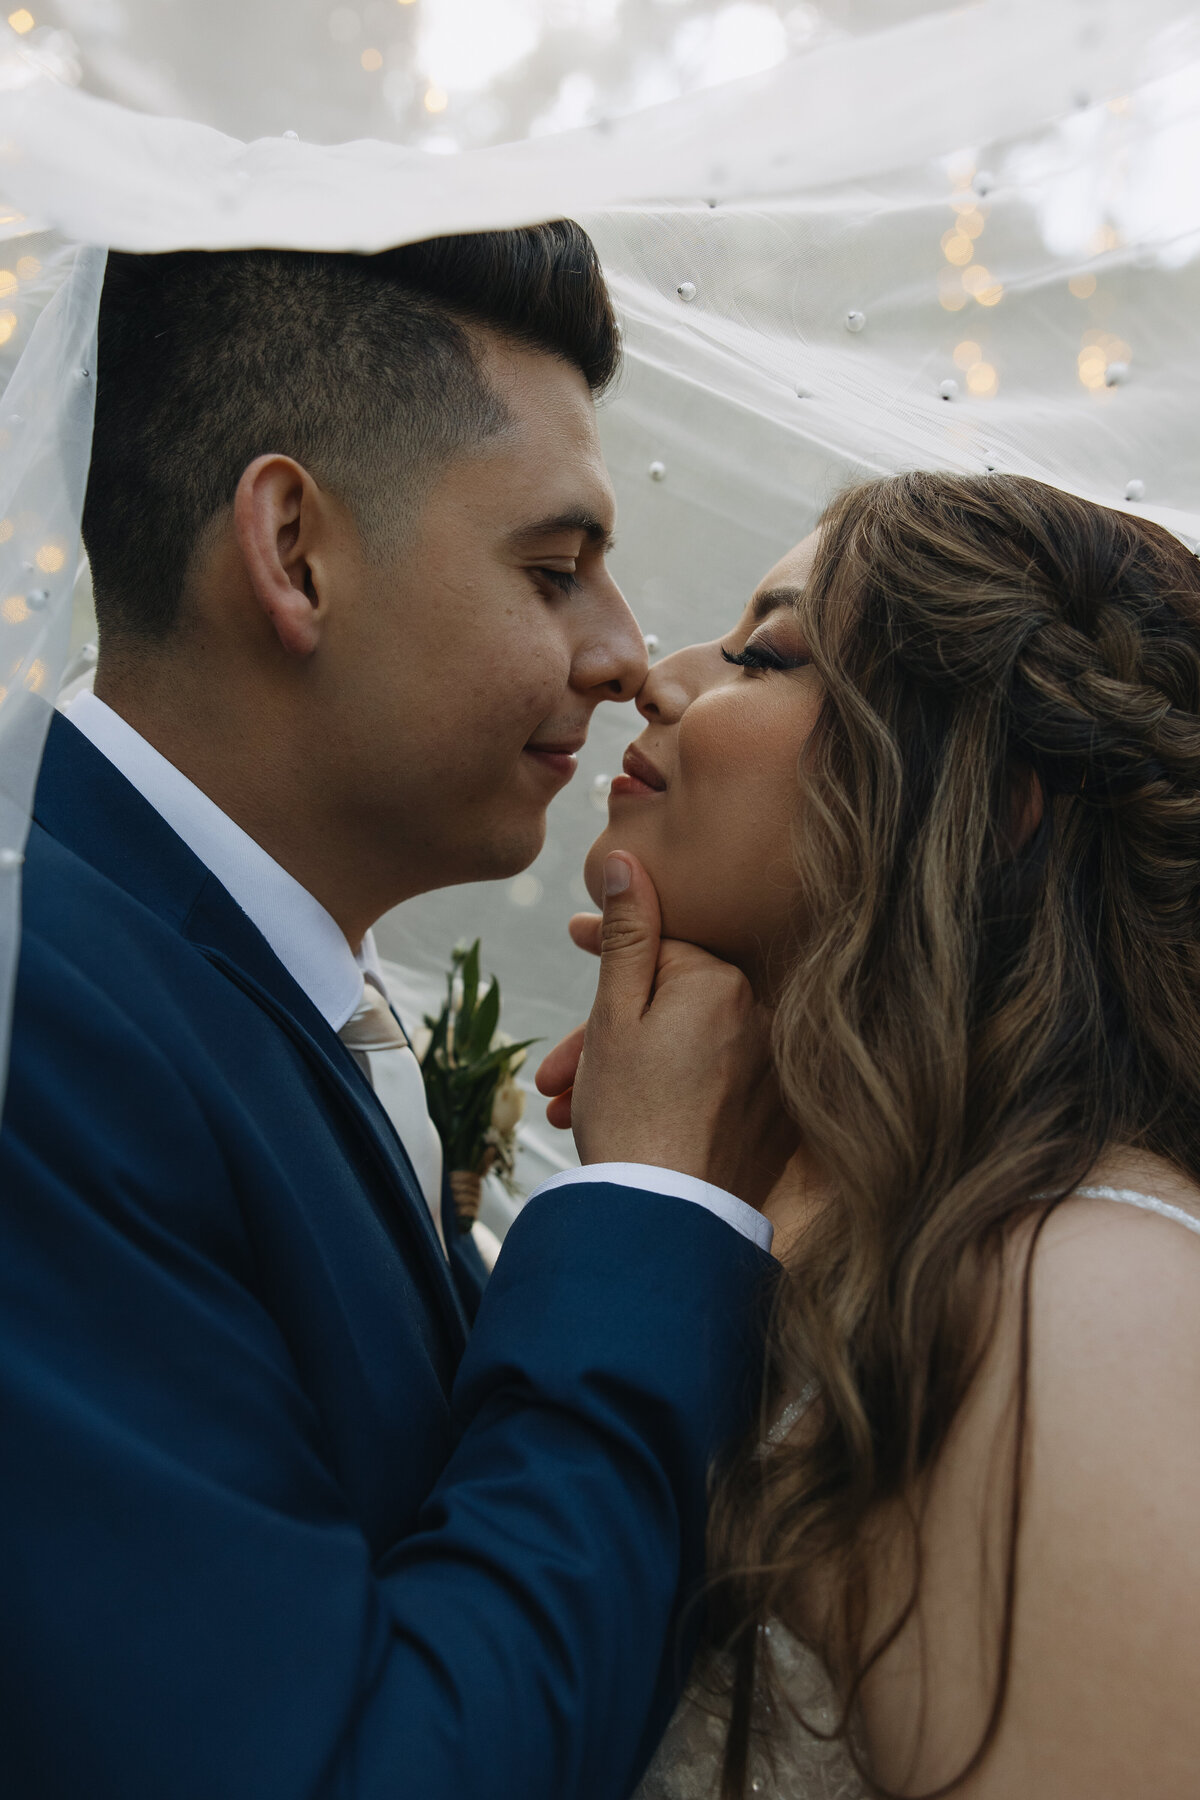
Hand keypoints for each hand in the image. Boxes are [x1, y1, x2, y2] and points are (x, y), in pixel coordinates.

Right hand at [535, 852, 795, 1208]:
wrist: (667, 1222)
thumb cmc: (630, 1115)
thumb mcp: (613, 1015)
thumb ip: (625, 933)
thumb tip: (628, 859)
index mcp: (726, 982)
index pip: (663, 947)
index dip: (610, 950)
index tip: (572, 939)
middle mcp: (764, 1017)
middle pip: (671, 1003)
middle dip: (604, 1033)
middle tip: (551, 1073)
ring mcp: (774, 1071)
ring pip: (685, 1049)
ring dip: (624, 1072)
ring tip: (569, 1111)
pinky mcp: (776, 1117)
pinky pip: (712, 1086)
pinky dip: (666, 1097)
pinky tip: (620, 1127)